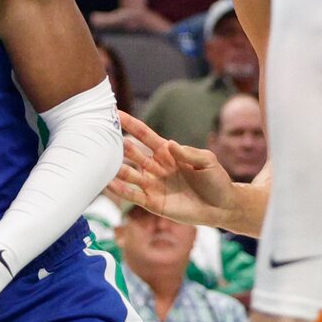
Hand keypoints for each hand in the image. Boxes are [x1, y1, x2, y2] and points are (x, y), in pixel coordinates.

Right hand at [110, 111, 235, 227]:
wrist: (222, 207)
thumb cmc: (216, 181)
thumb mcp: (207, 161)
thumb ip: (189, 152)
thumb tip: (170, 144)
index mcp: (167, 153)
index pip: (145, 135)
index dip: (131, 124)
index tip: (115, 113)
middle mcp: (156, 167)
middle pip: (132, 153)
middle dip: (117, 144)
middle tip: (99, 134)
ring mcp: (153, 185)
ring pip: (128, 173)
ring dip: (115, 167)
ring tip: (100, 159)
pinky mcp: (153, 203)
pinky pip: (133, 195)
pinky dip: (120, 190)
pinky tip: (107, 183)